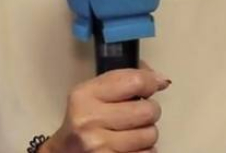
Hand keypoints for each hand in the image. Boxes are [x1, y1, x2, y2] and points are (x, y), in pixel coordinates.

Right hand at [43, 66, 170, 152]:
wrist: (65, 152)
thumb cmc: (83, 119)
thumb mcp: (92, 92)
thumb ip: (122, 80)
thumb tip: (160, 79)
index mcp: (86, 94)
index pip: (134, 82)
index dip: (151, 82)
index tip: (154, 84)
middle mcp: (91, 120)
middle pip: (147, 111)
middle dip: (150, 110)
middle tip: (140, 112)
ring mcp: (100, 146)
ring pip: (150, 135)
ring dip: (147, 133)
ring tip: (133, 131)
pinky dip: (144, 150)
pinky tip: (131, 146)